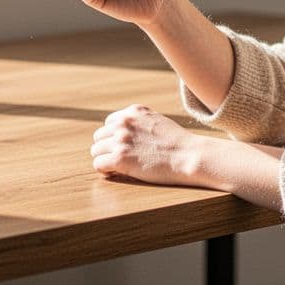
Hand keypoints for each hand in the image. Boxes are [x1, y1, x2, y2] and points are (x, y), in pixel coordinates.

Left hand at [90, 105, 208, 187]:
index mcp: (133, 111)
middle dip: (107, 148)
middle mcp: (124, 122)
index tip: (122, 147)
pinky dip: (104, 170)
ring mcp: (120, 140)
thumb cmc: (178, 143)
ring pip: (96, 150)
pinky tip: (114, 173)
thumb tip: (125, 132)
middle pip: (99, 136)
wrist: (189, 156)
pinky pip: (98, 164)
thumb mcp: (157, 121)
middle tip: (119, 159)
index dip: (114, 137)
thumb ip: (139, 122)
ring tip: (116, 167)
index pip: (109, 122)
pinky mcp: (119, 158)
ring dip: (105, 159)